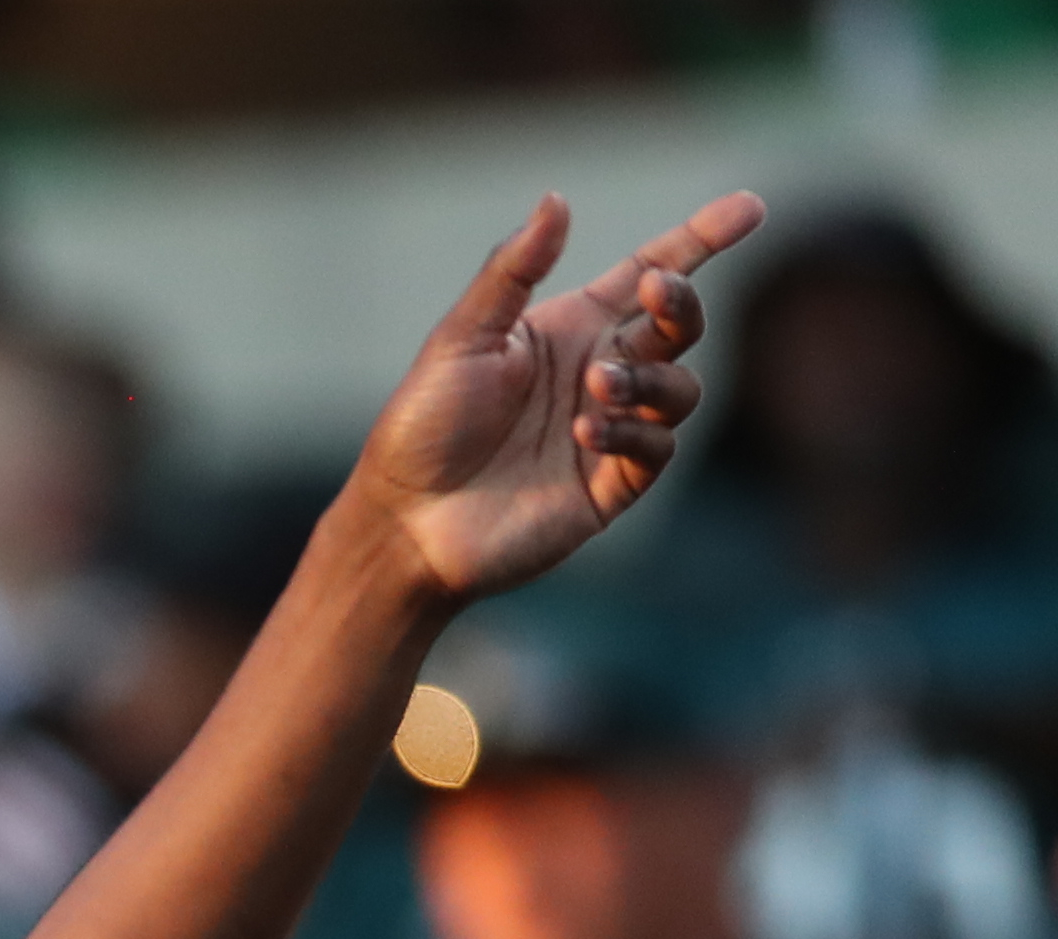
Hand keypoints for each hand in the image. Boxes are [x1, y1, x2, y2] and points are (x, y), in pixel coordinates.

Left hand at [347, 189, 763, 608]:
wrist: (403, 522)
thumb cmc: (421, 427)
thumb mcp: (461, 338)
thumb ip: (512, 272)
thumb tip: (556, 200)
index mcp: (568, 330)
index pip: (648, 273)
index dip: (701, 239)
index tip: (750, 208)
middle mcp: (598, 372)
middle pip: (677, 324)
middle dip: (681, 302)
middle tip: (661, 290)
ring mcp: (610, 428)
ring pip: (679, 386)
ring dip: (649, 375)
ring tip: (597, 383)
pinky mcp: (610, 485)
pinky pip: (656, 446)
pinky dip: (633, 431)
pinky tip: (587, 431)